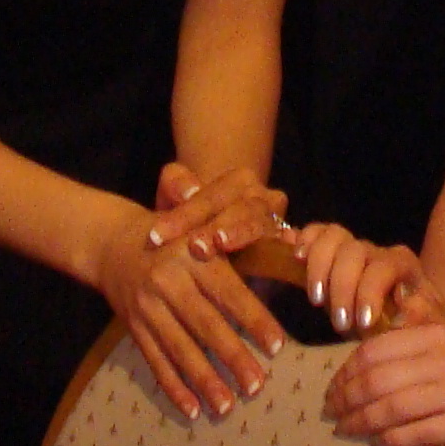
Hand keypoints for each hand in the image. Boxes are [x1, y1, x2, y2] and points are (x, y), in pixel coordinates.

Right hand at [91, 198, 283, 419]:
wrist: (112, 244)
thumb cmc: (173, 240)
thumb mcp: (202, 235)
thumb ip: (236, 256)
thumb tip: (284, 273)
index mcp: (193, 256)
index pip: (228, 292)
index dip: (253, 319)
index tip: (277, 345)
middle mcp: (169, 282)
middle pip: (205, 325)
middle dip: (232, 358)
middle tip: (257, 386)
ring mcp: (148, 307)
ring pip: (180, 349)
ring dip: (204, 381)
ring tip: (227, 407)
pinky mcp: (134, 327)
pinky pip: (155, 361)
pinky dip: (173, 387)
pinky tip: (192, 410)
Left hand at [143, 160, 287, 261]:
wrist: (219, 239)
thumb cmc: (190, 220)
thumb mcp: (174, 199)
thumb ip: (175, 185)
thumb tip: (186, 191)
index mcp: (239, 181)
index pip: (211, 195)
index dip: (184, 214)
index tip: (156, 236)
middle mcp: (264, 198)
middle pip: (242, 209)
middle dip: (216, 227)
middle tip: (194, 247)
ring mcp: (279, 222)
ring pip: (263, 226)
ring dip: (240, 236)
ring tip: (217, 249)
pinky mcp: (286, 248)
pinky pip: (288, 246)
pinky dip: (281, 252)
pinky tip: (268, 264)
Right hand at [294, 221, 444, 336]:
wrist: (410, 315)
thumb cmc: (417, 322)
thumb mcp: (425, 326)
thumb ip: (417, 319)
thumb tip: (403, 317)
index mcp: (402, 265)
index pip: (385, 265)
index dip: (370, 290)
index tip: (362, 322)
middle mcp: (376, 252)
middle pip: (354, 250)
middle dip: (341, 287)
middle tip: (339, 323)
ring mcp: (353, 248)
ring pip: (333, 236)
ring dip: (318, 267)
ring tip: (316, 299)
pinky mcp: (333, 253)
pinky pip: (316, 233)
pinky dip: (303, 240)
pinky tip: (296, 258)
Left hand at [325, 317, 444, 445]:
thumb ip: (414, 330)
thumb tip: (370, 325)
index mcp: (436, 333)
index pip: (376, 349)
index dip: (346, 372)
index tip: (332, 389)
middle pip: (379, 379)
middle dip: (347, 399)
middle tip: (331, 413)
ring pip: (394, 407)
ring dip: (362, 422)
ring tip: (345, 429)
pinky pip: (417, 433)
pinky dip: (392, 439)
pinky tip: (379, 442)